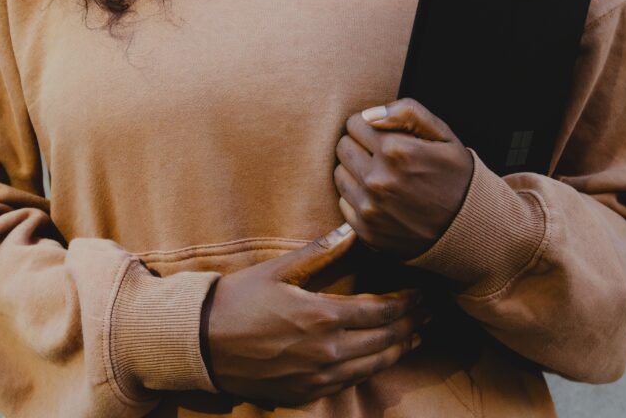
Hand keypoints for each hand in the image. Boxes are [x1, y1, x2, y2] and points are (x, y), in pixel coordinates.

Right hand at [205, 224, 430, 406]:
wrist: (197, 344)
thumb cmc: (236, 300)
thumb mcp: (278, 270)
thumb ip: (321, 252)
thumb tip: (352, 231)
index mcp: (322, 316)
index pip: (381, 312)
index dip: (407, 304)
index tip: (422, 295)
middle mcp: (325, 351)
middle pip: (384, 340)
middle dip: (411, 326)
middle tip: (429, 315)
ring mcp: (315, 377)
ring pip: (372, 366)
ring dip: (397, 350)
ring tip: (415, 337)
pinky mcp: (303, 394)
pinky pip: (348, 383)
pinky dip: (370, 369)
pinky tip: (378, 359)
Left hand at [333, 97, 473, 259]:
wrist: (467, 227)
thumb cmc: (455, 175)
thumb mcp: (443, 135)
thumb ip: (408, 113)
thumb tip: (369, 114)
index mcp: (396, 150)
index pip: (354, 124)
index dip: (370, 126)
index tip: (385, 135)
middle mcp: (378, 179)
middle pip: (343, 146)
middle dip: (360, 146)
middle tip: (383, 156)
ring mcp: (370, 207)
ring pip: (340, 173)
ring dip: (356, 171)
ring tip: (383, 176)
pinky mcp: (366, 229)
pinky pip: (343, 201)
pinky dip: (358, 197)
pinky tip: (382, 198)